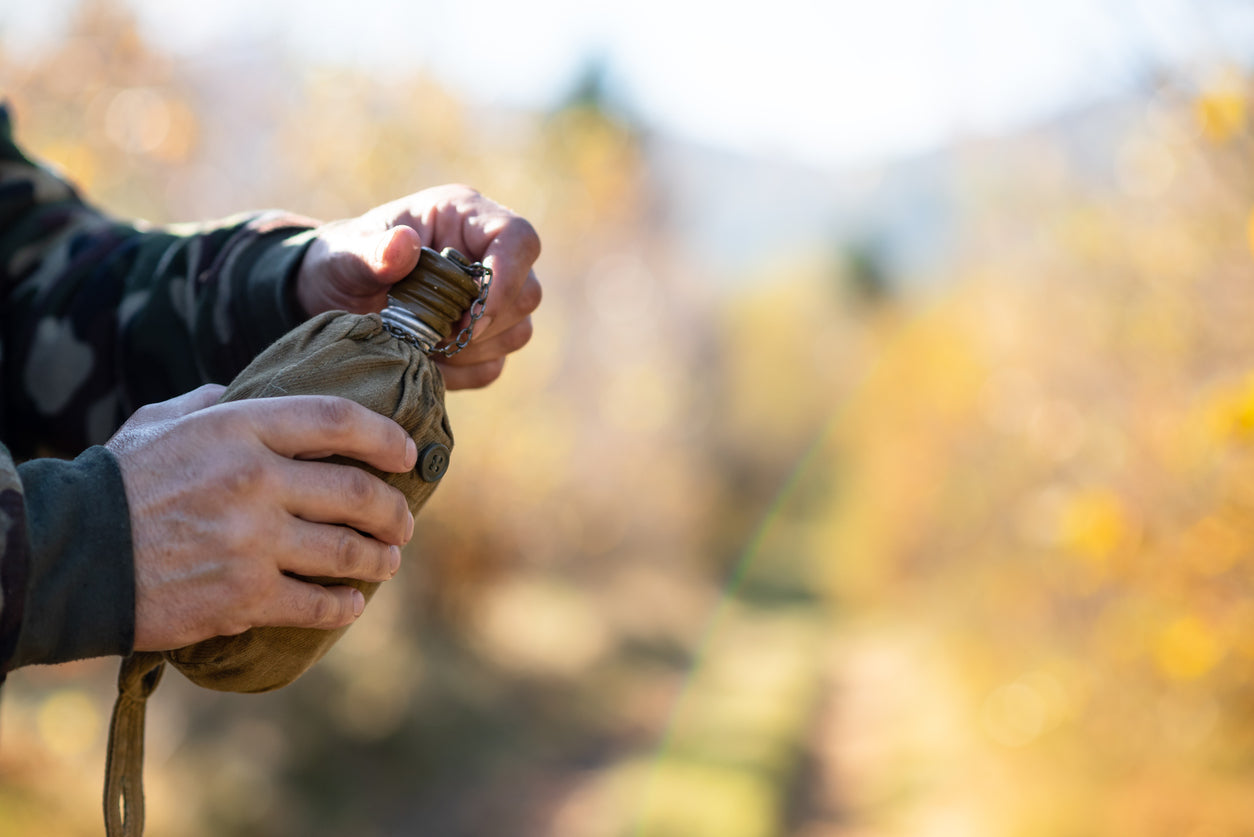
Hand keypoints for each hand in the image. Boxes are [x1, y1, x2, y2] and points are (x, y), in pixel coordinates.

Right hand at [106, 385, 418, 651]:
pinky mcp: (244, 596)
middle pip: (357, 491)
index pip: (337, 421)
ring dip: (380, 559)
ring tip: (388, 561)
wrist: (69, 557)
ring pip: (347, 551)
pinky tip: (350, 603)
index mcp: (238, 427)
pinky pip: (316, 603)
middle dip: (394, 510)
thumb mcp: (161, 423)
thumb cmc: (116, 484)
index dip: (384, 436)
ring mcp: (253, 541)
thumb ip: (214, 402)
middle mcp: (255, 480)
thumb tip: (248, 390)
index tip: (406, 453)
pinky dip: (343, 605)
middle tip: (404, 521)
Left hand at [294, 184, 542, 389]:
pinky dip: (462, 372)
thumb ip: (370, 251)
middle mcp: (488, 254)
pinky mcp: (484, 337)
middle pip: (527, 293)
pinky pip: (494, 365)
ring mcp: (492, 298)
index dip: (508, 277)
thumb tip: (404, 245)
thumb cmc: (341, 262)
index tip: (471, 313)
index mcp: (464, 216)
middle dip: (484, 323)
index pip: (518, 239)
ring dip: (472, 349)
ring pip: (518, 331)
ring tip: (424, 344)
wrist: (332, 297)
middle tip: (434, 334)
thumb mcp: (344, 254)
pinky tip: (427, 361)